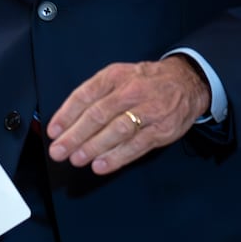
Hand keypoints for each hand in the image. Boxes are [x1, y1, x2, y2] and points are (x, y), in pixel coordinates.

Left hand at [46, 57, 211, 174]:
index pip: (86, 95)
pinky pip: (136, 145)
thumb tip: (68, 120)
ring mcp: (148, 110)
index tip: (54, 131)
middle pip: (98, 114)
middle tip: (59, 150)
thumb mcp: (119, 76)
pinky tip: (101, 165)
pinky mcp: (161, 130)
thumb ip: (96, 95)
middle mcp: (131, 91)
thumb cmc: (146, 82)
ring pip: (116, 130)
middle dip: (75, 135)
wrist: (187, 81)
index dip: (67, 114)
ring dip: (93, 147)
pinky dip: (116, 157)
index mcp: (115, 76)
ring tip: (77, 159)